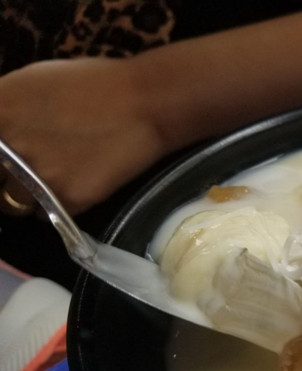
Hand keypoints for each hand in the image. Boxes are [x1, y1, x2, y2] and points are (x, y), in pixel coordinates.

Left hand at [0, 58, 167, 214]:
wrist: (144, 103)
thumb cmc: (91, 83)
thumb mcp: (30, 81)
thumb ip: (3, 106)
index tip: (6, 161)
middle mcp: (7, 146)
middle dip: (4, 175)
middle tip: (23, 169)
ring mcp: (35, 176)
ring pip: (10, 201)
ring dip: (23, 194)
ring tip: (47, 180)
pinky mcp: (64, 200)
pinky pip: (42, 213)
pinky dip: (53, 204)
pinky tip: (72, 185)